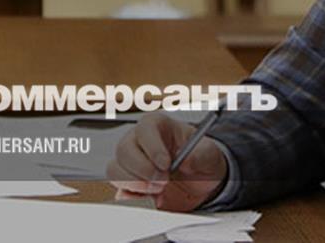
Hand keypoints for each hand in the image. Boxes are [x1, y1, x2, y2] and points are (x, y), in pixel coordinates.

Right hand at [106, 112, 226, 210]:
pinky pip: (118, 189)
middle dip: (143, 169)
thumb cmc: (200, 158)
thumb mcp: (209, 154)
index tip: (166, 164)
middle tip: (163, 181)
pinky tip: (152, 198)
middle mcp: (139, 141)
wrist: (200, 181)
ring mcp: (131, 163)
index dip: (152, 146)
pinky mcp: (128, 184)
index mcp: (158, 126)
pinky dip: (133, 198)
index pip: (145, 128)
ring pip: (115, 170)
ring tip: (159, 190)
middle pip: (124, 149)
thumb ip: (201, 155)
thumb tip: (187, 161)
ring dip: (135, 184)